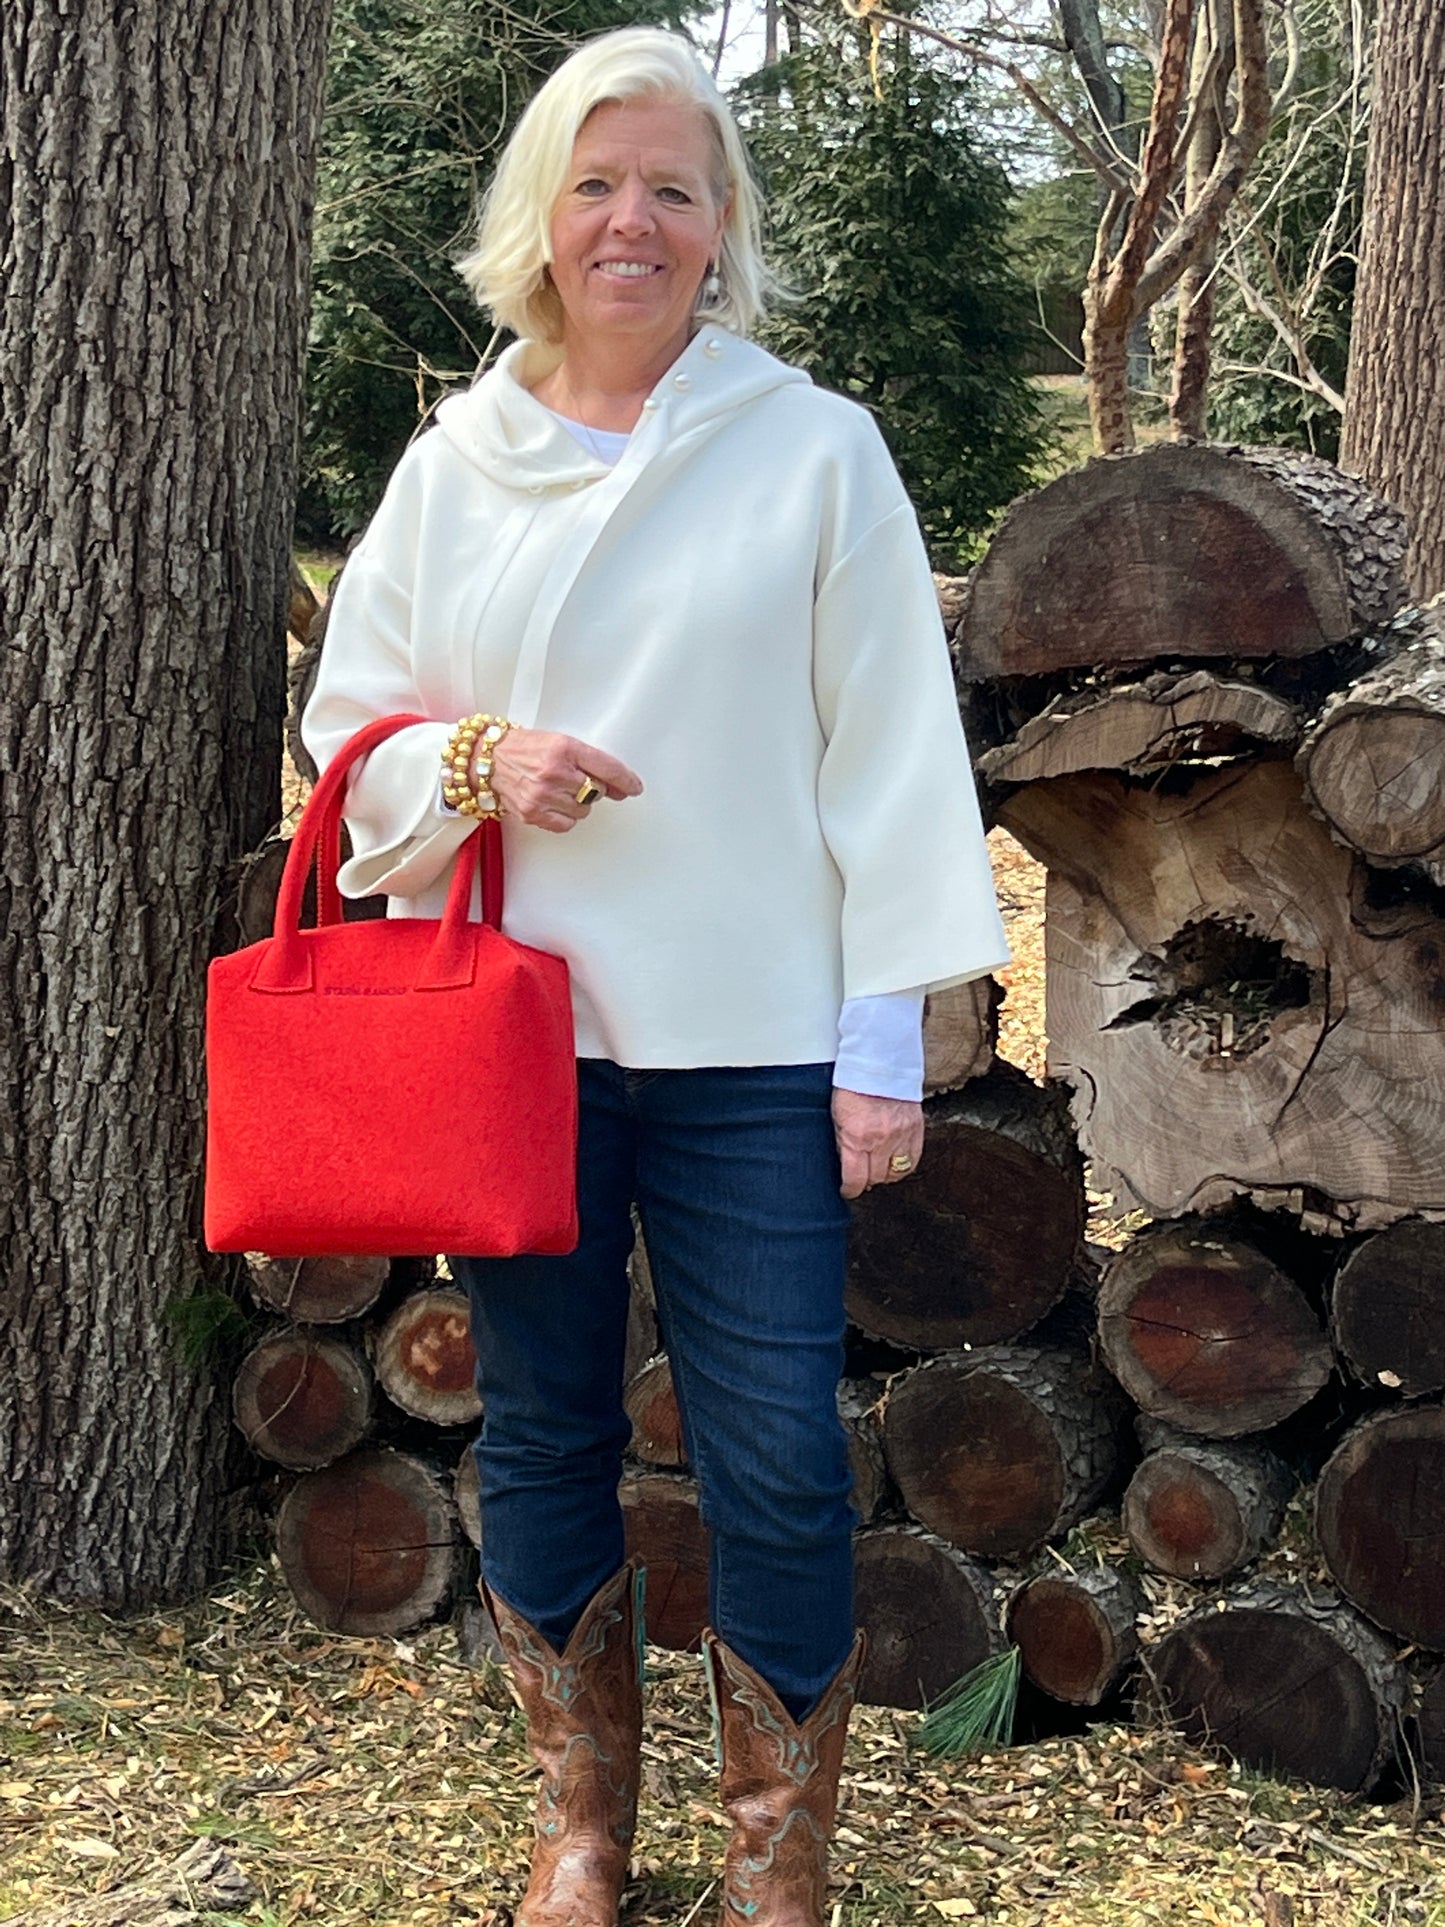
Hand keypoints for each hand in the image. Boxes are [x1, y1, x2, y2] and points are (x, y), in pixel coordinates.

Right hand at [487, 727, 641, 832]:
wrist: (487, 759)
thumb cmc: (523, 748)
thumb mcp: (559, 742)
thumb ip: (588, 762)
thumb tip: (617, 787)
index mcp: (564, 748)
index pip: (606, 767)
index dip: (625, 780)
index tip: (634, 787)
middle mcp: (554, 771)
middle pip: (596, 791)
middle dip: (593, 788)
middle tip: (576, 780)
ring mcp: (542, 794)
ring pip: (583, 810)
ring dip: (577, 802)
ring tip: (558, 789)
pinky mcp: (533, 813)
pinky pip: (566, 823)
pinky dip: (564, 816)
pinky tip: (552, 802)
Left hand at [832, 1089, 924, 1200]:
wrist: (880, 1063)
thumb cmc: (854, 1086)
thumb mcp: (838, 1117)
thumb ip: (843, 1142)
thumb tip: (846, 1164)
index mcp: (858, 1138)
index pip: (856, 1179)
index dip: (850, 1189)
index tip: (848, 1190)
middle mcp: (882, 1141)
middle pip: (877, 1178)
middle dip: (867, 1180)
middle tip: (862, 1176)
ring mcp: (902, 1136)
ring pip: (897, 1172)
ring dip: (887, 1174)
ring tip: (879, 1168)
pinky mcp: (917, 1129)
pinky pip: (914, 1159)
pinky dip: (905, 1164)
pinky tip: (896, 1160)